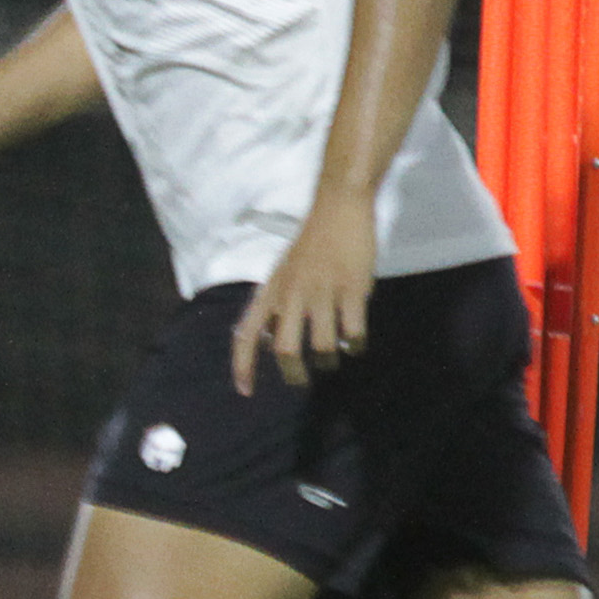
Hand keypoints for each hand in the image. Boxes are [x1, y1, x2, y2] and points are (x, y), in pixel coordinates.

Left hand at [232, 193, 378, 393]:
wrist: (338, 208)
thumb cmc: (312, 243)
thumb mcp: (282, 274)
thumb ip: (277, 306)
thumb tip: (272, 342)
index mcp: (270, 291)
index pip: (247, 334)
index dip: (242, 366)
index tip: (244, 391)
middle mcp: (291, 295)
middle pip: (285, 351)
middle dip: (294, 374)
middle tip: (302, 380)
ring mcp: (322, 293)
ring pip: (322, 347)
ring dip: (329, 360)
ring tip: (334, 356)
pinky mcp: (352, 290)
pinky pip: (353, 333)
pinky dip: (355, 345)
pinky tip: (356, 341)